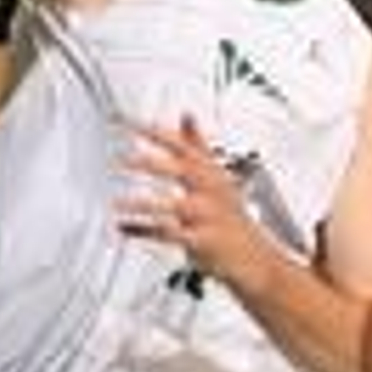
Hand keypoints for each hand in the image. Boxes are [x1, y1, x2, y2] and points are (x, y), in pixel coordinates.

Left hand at [117, 116, 272, 291]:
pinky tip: (123, 227)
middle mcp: (210, 190)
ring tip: (116, 203)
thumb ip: (197, 145)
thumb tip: (186, 113)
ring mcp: (208, 217)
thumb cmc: (230, 214)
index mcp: (209, 171)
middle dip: (151, 163)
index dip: (154, 132)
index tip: (127, 122)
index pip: (182, 145)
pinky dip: (143, 231)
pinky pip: (169, 235)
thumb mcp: (217, 174)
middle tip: (120, 160)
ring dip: (142, 204)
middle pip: (182, 170)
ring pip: (174, 206)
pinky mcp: (202, 241)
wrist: (255, 257)